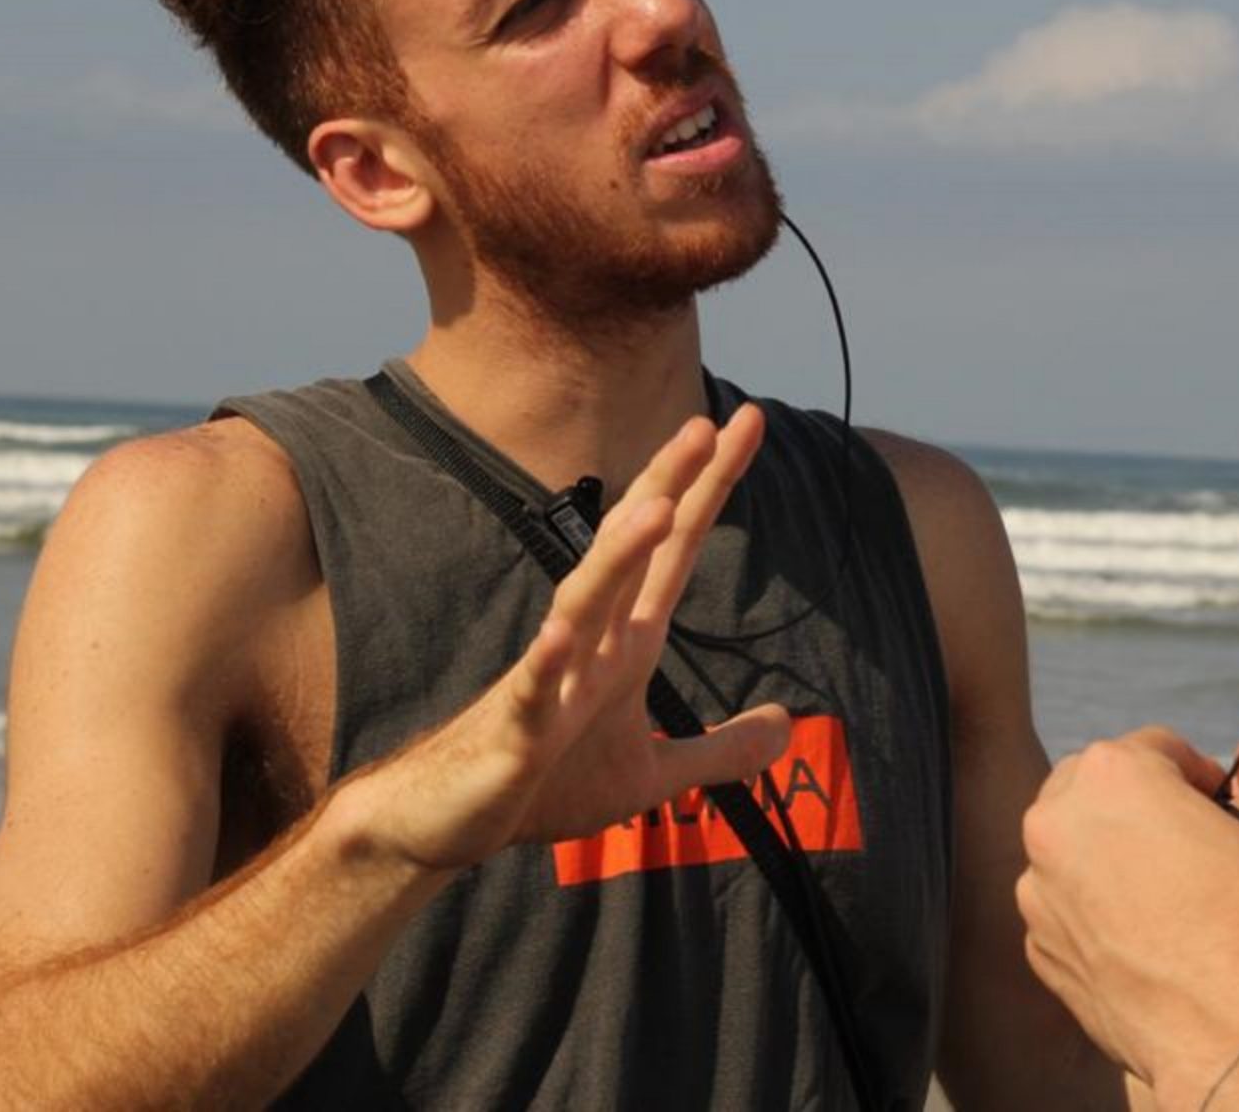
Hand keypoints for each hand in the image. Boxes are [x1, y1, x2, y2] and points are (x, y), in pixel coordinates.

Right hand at [343, 405, 791, 872]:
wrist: (450, 817)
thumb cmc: (547, 782)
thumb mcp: (650, 772)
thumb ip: (719, 749)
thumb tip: (788, 730)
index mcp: (624, 640)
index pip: (677, 550)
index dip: (711, 487)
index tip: (749, 421)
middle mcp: (590, 641)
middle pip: (631, 551)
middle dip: (665, 488)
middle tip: (703, 424)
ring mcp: (550, 678)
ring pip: (585, 604)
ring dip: (618, 557)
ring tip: (658, 509)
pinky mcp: (517, 730)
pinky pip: (532, 689)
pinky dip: (547, 661)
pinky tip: (564, 632)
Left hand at [1015, 727, 1238, 1099]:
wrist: (1223, 1027)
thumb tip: (1234, 810)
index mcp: (1111, 773)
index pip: (1154, 748)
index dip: (1191, 770)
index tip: (1210, 796)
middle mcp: (1056, 820)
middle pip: (1094, 790)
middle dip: (1133, 806)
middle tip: (1177, 839)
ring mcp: (1038, 886)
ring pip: (1071, 853)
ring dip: (1107, 861)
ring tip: (1159, 898)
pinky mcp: (1036, 943)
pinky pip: (1065, 912)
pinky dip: (1093, 916)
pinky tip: (1139, 941)